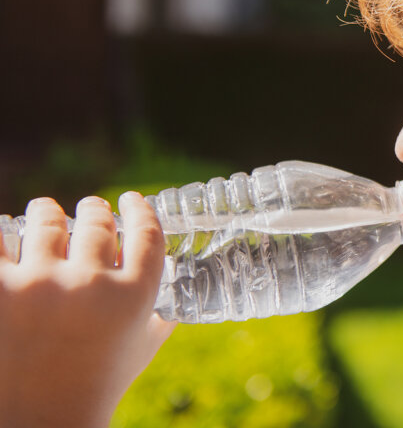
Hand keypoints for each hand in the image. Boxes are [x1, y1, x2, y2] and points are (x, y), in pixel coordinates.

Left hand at [0, 192, 175, 427]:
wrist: (39, 423)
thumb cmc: (94, 387)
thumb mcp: (140, 349)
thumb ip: (162, 315)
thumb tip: (182, 290)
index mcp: (133, 297)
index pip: (146, 232)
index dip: (139, 209)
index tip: (131, 200)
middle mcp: (90, 285)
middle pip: (97, 222)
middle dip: (93, 209)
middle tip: (89, 208)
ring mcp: (38, 285)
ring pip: (46, 221)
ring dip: (47, 213)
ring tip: (44, 213)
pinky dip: (2, 235)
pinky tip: (8, 233)